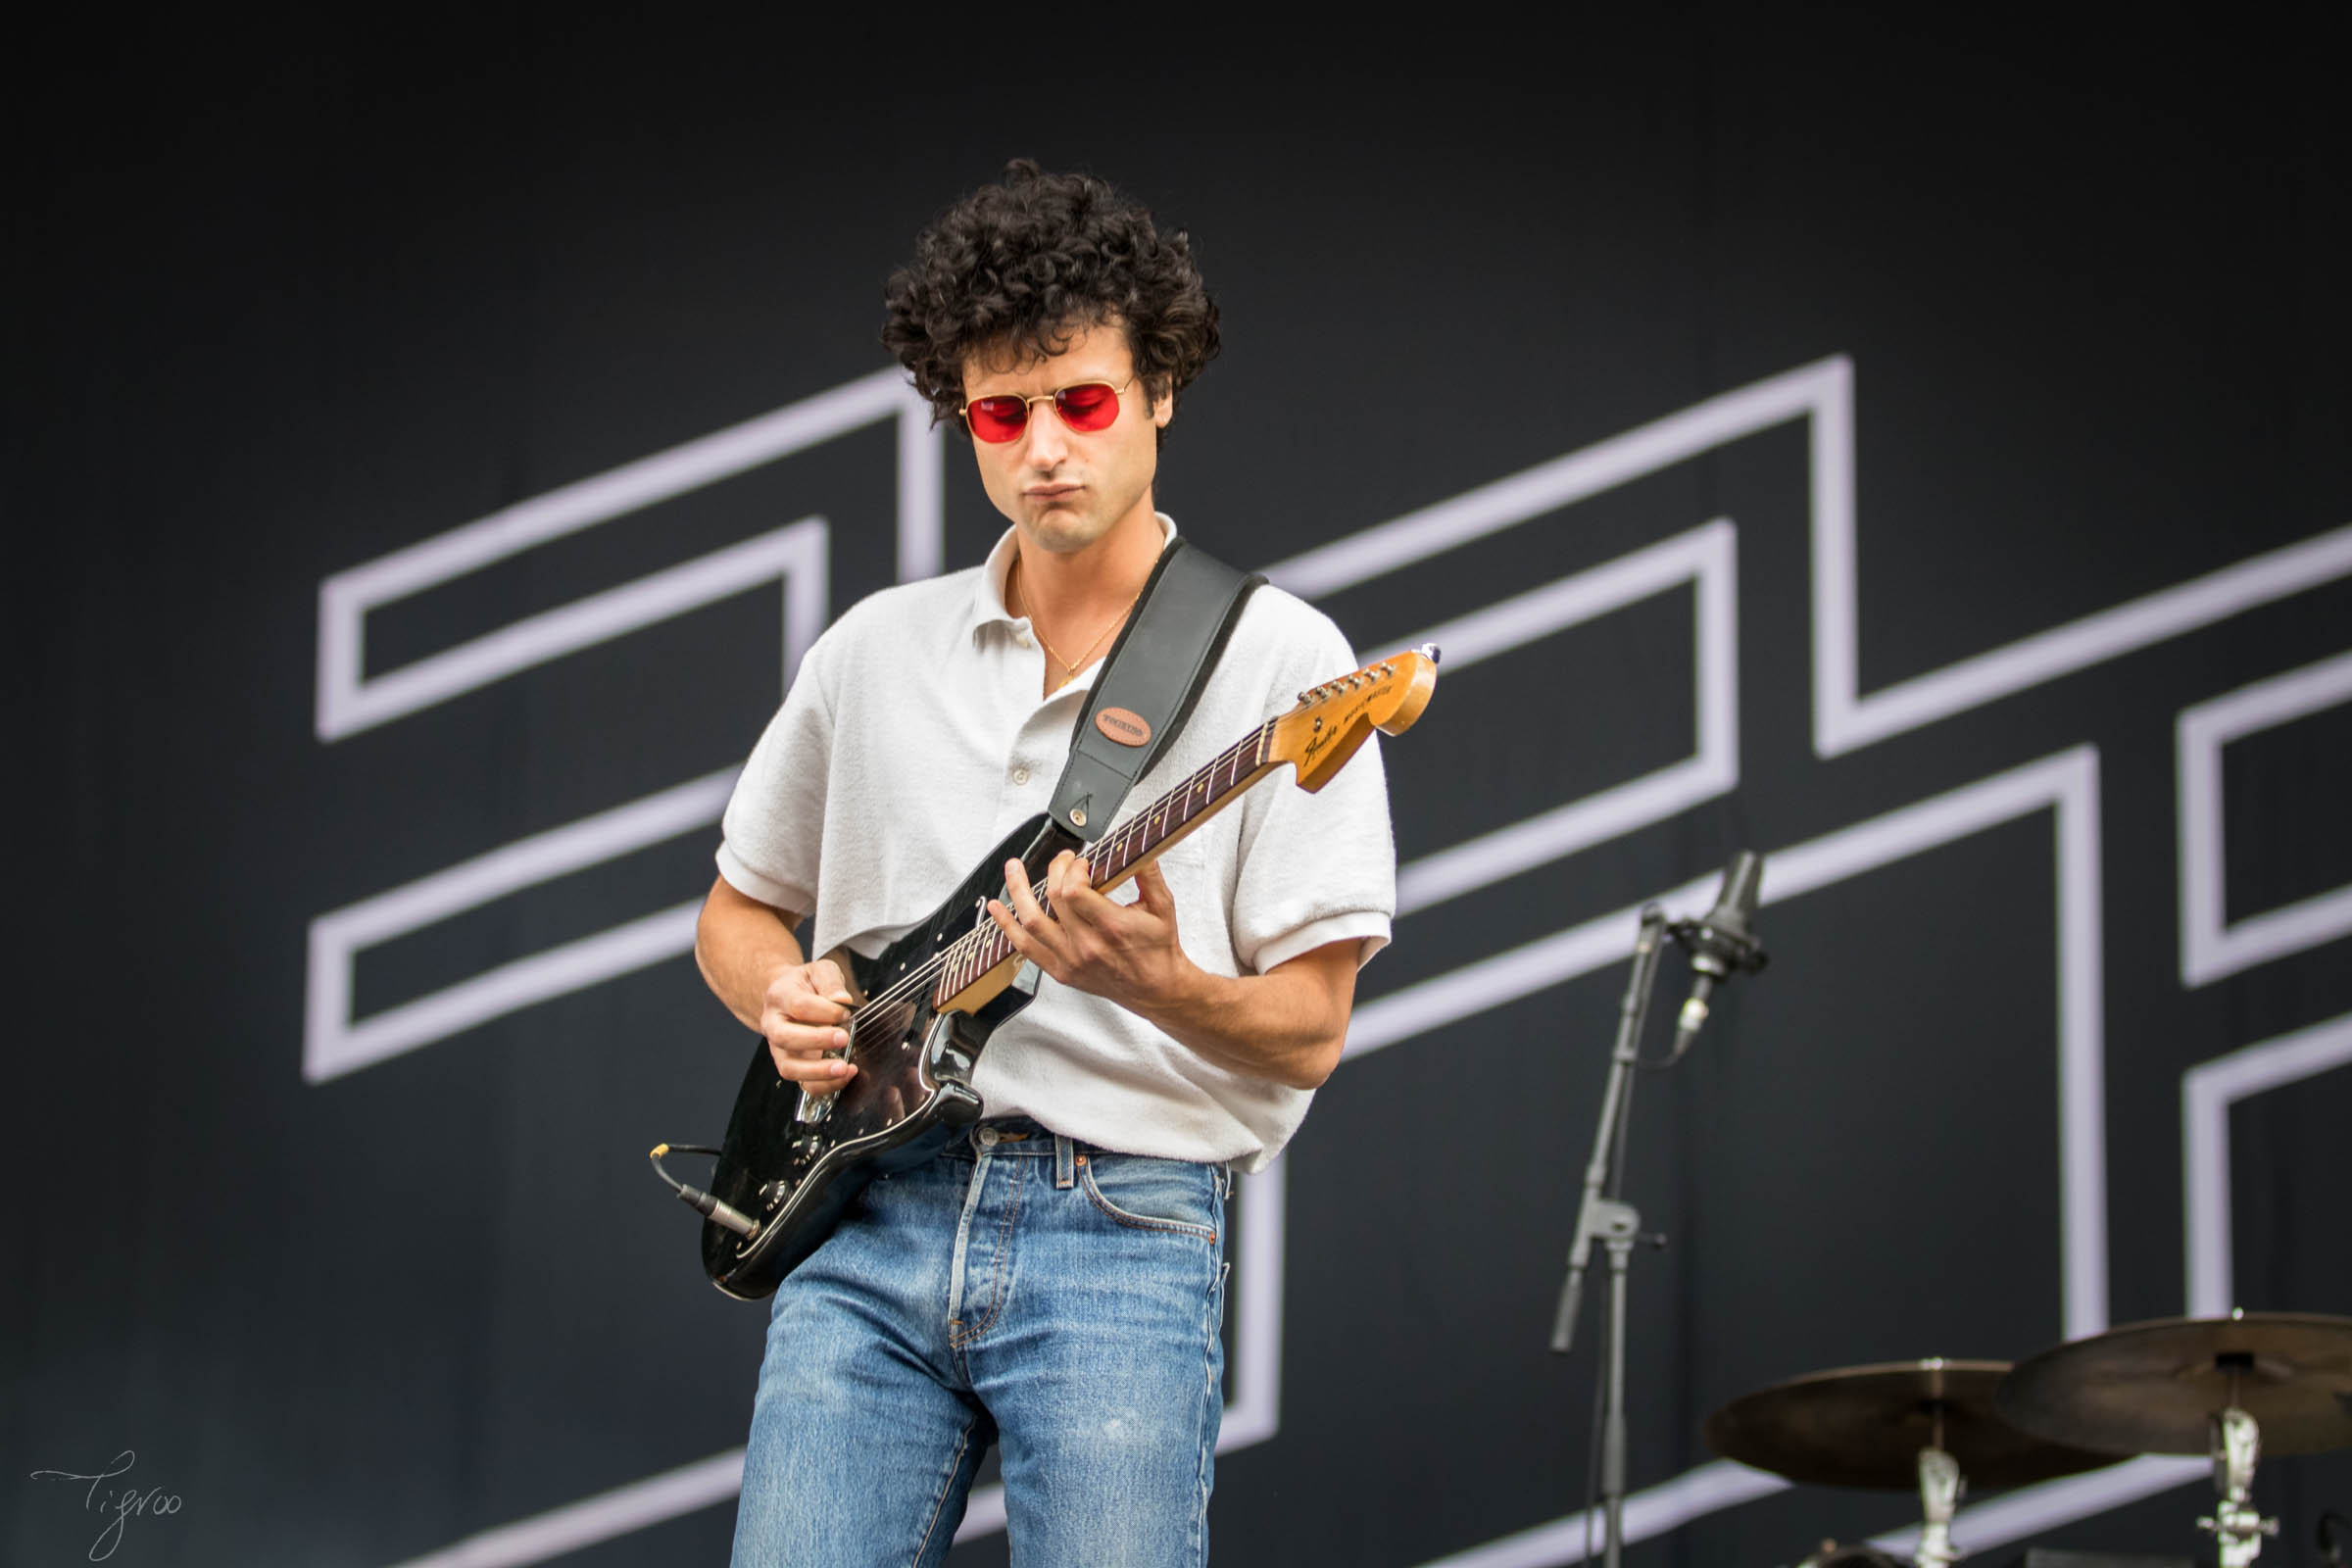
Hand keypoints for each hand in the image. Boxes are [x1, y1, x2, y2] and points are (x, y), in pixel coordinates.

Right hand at [758, 957, 857, 1093]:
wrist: (787, 997)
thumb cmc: (806, 985)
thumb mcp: (819, 970)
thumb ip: (830, 982)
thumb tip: (842, 1000)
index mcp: (779, 996)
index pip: (798, 1005)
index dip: (824, 1011)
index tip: (846, 1012)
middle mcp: (773, 1025)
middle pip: (785, 1037)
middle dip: (816, 1040)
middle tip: (844, 1038)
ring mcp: (780, 1049)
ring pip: (789, 1068)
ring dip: (818, 1072)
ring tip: (844, 1068)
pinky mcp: (793, 1066)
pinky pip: (803, 1084)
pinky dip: (824, 1085)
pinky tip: (844, 1076)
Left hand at [987, 851, 1194, 1014]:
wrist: (1156, 989)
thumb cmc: (1159, 949)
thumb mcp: (1162, 906)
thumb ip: (1148, 873)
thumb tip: (1137, 844)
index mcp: (1112, 927)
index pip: (1074, 890)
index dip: (1072, 869)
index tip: (1082, 862)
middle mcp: (1087, 946)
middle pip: (1053, 898)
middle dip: (1055, 870)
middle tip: (1064, 861)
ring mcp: (1070, 960)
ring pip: (1031, 922)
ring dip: (1017, 891)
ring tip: (1013, 869)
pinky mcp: (1061, 972)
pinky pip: (1025, 948)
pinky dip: (1006, 927)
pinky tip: (997, 909)